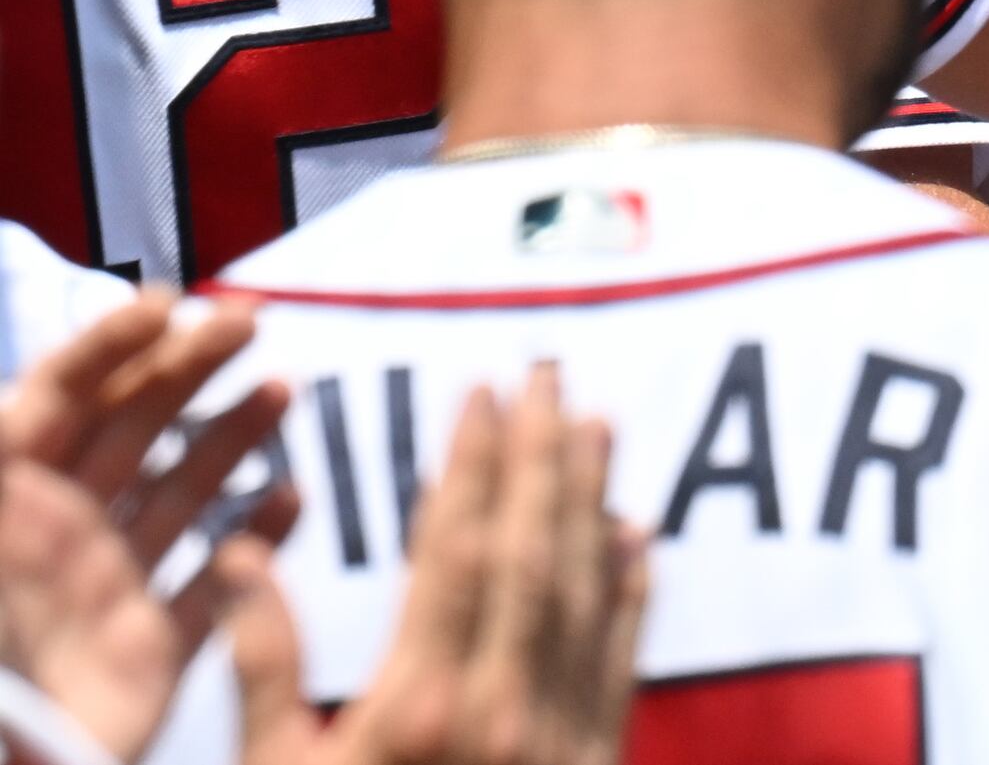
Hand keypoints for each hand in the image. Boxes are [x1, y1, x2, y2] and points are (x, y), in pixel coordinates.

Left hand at [0, 296, 298, 763]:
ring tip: (284, 390)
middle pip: (129, 431)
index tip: (173, 305)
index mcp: (13, 504)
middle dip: (189, 368)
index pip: (58, 399)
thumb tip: (14, 396)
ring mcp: (107, 593)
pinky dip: (259, 539)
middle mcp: (60, 538)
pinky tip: (293, 496)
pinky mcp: (150, 655)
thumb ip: (0, 459)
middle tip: (251, 320)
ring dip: (231, 436)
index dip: (110, 346)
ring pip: (178, 495)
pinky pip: (213, 586)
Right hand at [241, 370, 646, 764]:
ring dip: (591, 501)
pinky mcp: (600, 755)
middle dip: (540, 455)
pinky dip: (630, 587)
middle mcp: (502, 707)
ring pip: (585, 593)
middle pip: (530, 555)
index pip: (454, 555)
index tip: (481, 392)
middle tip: (548, 375)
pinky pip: (622, 656)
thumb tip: (241, 555)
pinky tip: (633, 532)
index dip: (471, 467)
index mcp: (418, 705)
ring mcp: (561, 733)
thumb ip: (265, 668)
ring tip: (595, 424)